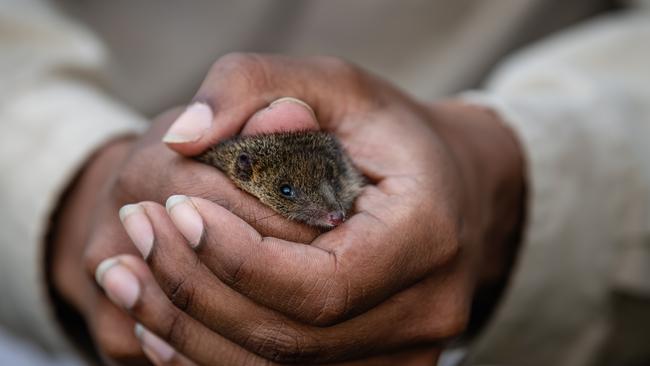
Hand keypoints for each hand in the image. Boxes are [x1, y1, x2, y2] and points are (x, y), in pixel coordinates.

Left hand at [100, 54, 524, 363]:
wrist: (456, 190)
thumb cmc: (392, 136)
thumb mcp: (335, 85)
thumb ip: (257, 85)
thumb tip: (181, 138)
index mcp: (426, 237)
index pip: (318, 284)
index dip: (233, 258)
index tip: (176, 210)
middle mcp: (426, 311)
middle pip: (288, 341)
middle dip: (195, 292)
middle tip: (138, 234)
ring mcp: (406, 355)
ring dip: (190, 334)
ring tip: (131, 278)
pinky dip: (214, 358)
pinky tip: (167, 324)